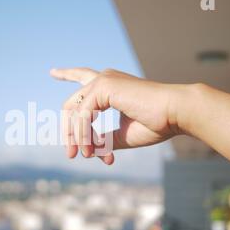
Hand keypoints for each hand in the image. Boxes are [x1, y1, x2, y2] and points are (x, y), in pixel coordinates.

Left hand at [51, 68, 183, 164]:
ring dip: (77, 137)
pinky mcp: (105, 85)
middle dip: (68, 131)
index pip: (82, 77)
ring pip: (74, 112)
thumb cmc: (157, 123)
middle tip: (71, 154)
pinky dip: (84, 134)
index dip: (67, 74)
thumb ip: (104, 139)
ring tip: (85, 156)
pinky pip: (83, 115)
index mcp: (111, 85)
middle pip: (71, 104)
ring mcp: (103, 80)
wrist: (176, 114)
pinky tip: (91, 148)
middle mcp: (104, 79)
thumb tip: (88, 149)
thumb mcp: (123, 135)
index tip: (53, 73)